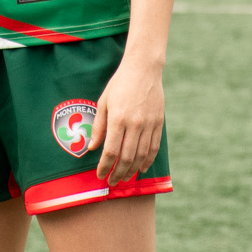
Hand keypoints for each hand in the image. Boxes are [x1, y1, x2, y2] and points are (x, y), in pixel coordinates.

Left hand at [91, 56, 163, 185]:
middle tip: (112, 182)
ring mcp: (148, 124)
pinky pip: (154, 147)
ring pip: (141, 155)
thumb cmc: (119, 84)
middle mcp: (134, 123)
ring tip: (125, 178)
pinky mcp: (158, 123)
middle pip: (126, 157)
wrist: (143, 69)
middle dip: (118, 173)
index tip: (100, 175)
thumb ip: (99, 126)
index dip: (105, 166)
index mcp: (118, 118)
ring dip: (132, 170)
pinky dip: (148, 160)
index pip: (111, 150)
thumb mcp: (103, 102)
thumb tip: (92, 148)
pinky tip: (141, 168)